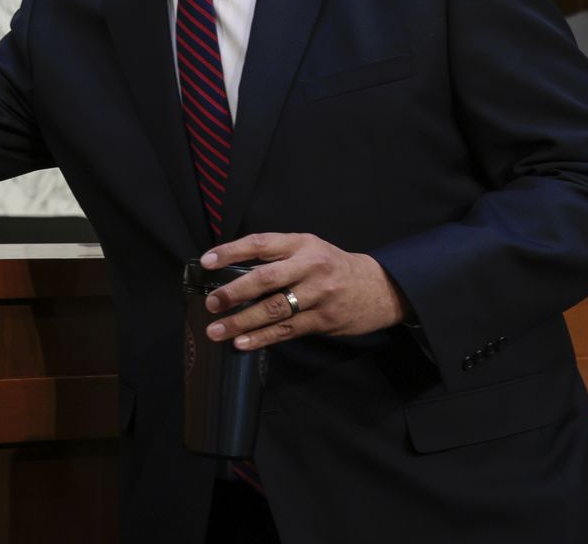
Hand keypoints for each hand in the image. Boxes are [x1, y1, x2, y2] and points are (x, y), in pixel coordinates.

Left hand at [200, 233, 409, 350]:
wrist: (380, 288)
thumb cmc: (333, 267)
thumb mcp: (309, 248)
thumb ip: (277, 254)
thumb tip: (231, 269)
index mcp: (301, 244)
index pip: (261, 243)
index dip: (231, 251)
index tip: (207, 261)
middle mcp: (310, 267)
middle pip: (266, 278)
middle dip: (234, 292)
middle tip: (211, 303)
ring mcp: (318, 295)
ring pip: (274, 309)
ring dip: (242, 322)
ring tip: (217, 330)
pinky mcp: (324, 320)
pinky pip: (287, 330)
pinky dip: (262, 338)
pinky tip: (242, 343)